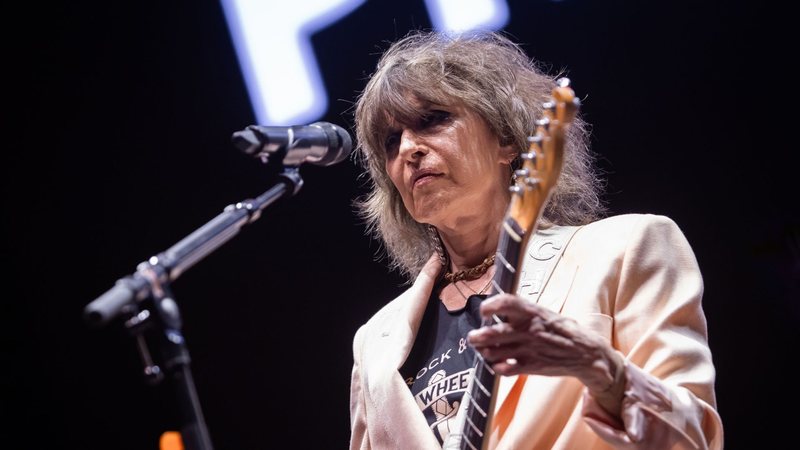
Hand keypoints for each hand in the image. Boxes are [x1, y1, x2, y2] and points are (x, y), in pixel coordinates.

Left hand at [467, 293, 624, 413]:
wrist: (586, 353)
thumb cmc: (563, 330)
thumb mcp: (545, 313)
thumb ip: (524, 311)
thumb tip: (499, 307)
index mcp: (532, 312)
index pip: (505, 303)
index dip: (490, 306)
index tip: (484, 312)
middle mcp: (527, 329)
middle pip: (492, 333)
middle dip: (477, 336)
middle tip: (473, 337)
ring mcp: (528, 349)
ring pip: (494, 352)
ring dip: (484, 352)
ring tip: (483, 350)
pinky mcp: (531, 366)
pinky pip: (505, 369)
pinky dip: (496, 367)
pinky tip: (498, 364)